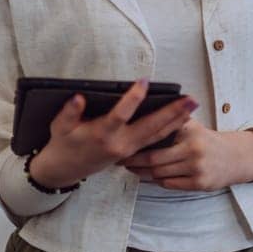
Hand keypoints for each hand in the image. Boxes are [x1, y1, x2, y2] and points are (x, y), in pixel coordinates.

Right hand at [26, 79, 198, 189]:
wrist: (66, 170)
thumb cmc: (64, 143)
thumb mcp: (60, 126)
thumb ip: (70, 111)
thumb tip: (79, 97)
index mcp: (102, 134)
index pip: (121, 115)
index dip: (132, 98)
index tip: (143, 81)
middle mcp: (120, 144)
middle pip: (150, 127)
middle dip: (171, 112)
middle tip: (189, 99)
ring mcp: (129, 150)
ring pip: (157, 135)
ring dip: (176, 120)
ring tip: (193, 106)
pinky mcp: (133, 152)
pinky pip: (155, 140)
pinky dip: (170, 130)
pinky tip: (182, 119)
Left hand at [120, 122, 252, 191]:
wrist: (234, 157)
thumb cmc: (206, 140)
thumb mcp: (192, 125)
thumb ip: (172, 120)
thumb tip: (146, 111)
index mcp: (189, 132)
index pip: (157, 138)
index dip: (137, 143)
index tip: (124, 145)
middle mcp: (194, 150)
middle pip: (155, 159)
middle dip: (135, 162)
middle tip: (122, 161)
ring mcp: (197, 168)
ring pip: (160, 174)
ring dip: (143, 173)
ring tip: (132, 169)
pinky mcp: (200, 183)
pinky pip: (170, 185)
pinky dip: (158, 181)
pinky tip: (150, 177)